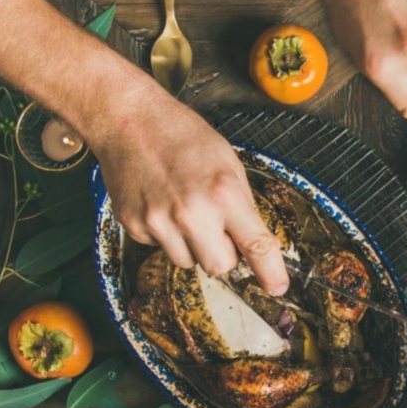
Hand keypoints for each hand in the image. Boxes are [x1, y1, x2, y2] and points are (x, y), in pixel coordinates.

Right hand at [83, 86, 288, 292]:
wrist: (129, 120)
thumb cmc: (182, 136)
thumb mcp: (227, 163)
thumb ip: (241, 205)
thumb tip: (252, 244)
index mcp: (223, 193)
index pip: (255, 245)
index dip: (271, 272)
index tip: (277, 286)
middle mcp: (191, 212)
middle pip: (220, 266)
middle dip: (224, 254)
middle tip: (216, 226)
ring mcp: (159, 221)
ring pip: (188, 262)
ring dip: (193, 246)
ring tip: (183, 208)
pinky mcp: (134, 225)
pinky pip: (160, 248)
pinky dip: (166, 234)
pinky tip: (161, 203)